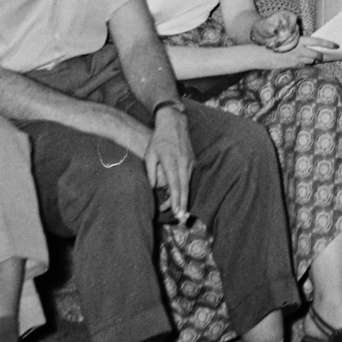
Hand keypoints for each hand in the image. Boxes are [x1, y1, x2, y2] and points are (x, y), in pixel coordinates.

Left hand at [145, 106, 194, 222]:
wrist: (174, 123)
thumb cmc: (159, 139)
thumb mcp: (150, 154)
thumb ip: (150, 172)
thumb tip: (152, 188)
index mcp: (172, 161)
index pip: (175, 185)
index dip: (176, 200)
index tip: (176, 211)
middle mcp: (184, 163)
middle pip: (184, 188)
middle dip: (183, 204)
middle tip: (182, 218)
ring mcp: (190, 162)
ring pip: (187, 184)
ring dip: (183, 198)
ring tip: (180, 212)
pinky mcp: (192, 162)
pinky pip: (188, 178)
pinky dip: (184, 189)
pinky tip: (180, 197)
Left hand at [249, 10, 299, 51]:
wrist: (262, 31)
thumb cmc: (263, 27)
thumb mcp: (264, 26)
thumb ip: (270, 28)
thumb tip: (276, 31)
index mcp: (286, 14)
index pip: (293, 20)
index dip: (288, 29)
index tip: (280, 36)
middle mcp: (292, 21)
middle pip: (294, 32)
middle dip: (284, 40)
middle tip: (274, 45)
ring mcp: (294, 30)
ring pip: (294, 39)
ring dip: (284, 46)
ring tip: (274, 48)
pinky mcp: (294, 38)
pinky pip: (293, 44)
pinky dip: (285, 48)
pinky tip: (277, 50)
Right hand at [262, 35, 338, 68]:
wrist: (261, 54)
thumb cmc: (274, 45)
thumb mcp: (287, 40)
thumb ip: (298, 43)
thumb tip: (308, 45)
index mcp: (299, 41)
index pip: (317, 41)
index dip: (328, 43)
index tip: (337, 45)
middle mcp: (299, 50)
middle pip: (316, 55)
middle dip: (320, 56)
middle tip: (322, 57)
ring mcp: (296, 59)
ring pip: (310, 61)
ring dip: (311, 61)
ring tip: (306, 58)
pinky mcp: (292, 66)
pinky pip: (302, 66)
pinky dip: (303, 65)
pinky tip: (298, 63)